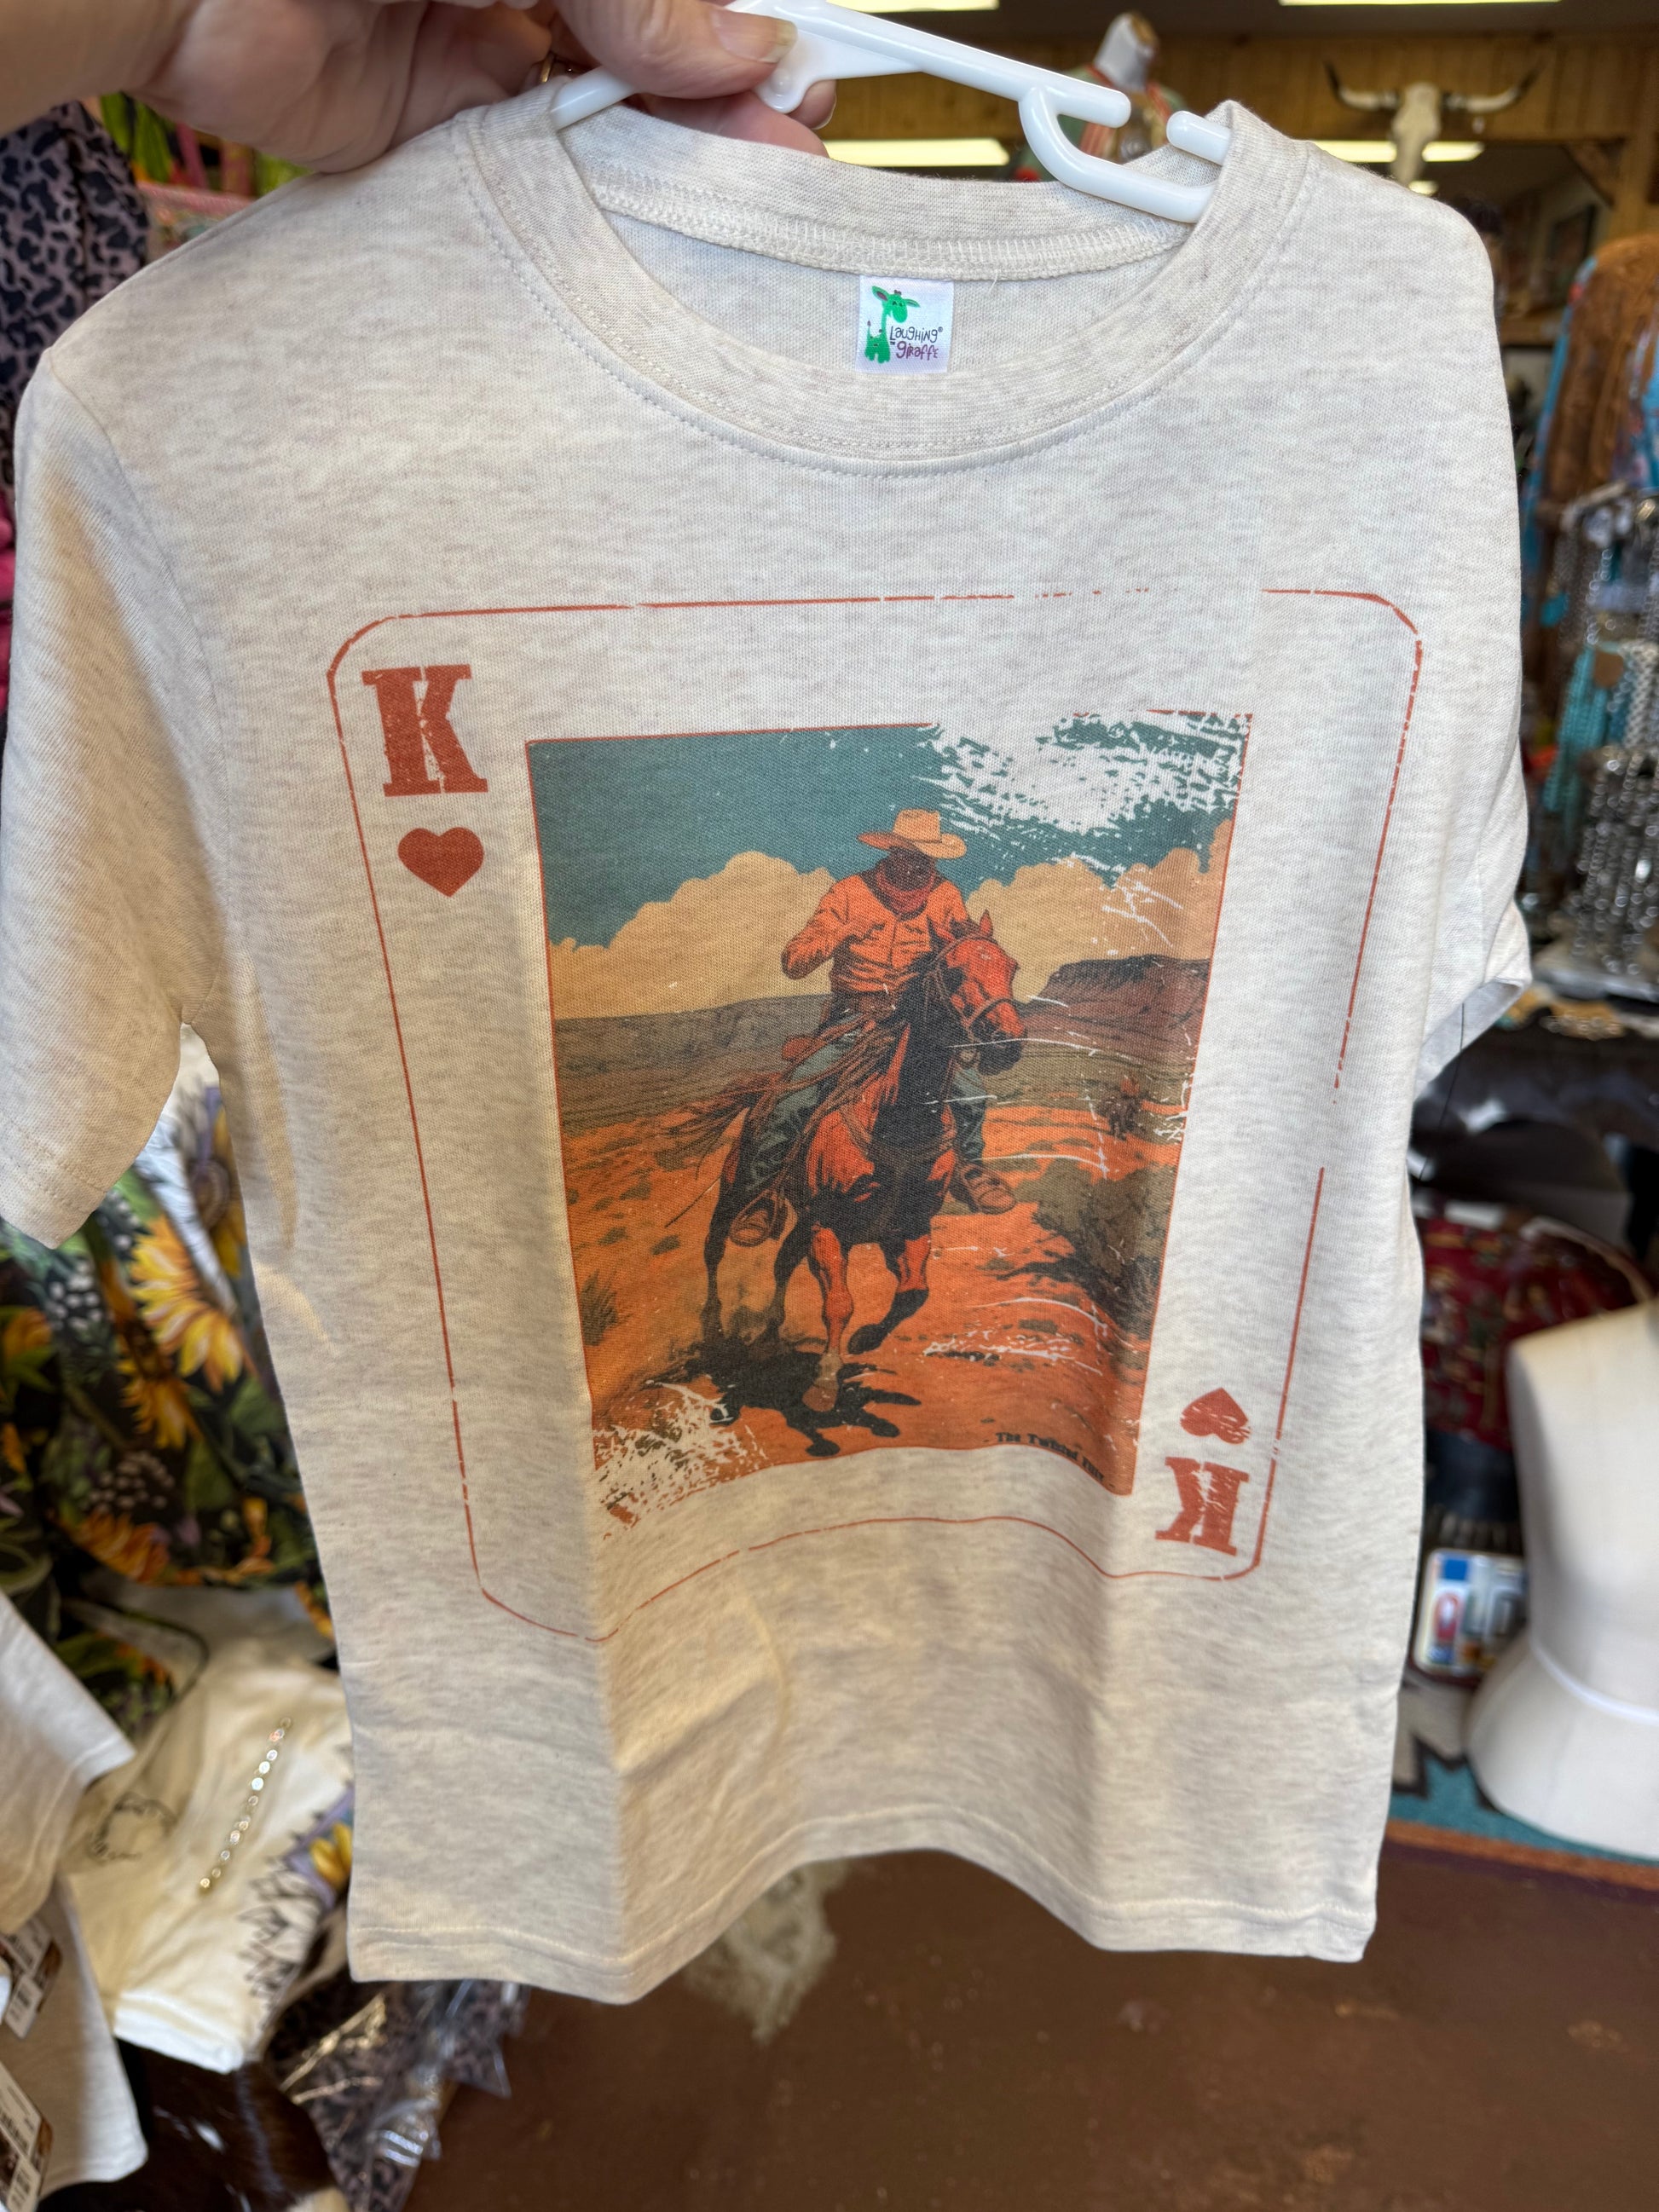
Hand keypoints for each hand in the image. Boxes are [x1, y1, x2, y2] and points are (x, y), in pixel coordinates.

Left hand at [0, 0, 830, 167]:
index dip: (731, 26)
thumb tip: (743, 44)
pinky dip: (582, 198)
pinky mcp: (414, 125)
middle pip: (637, 45)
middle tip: (785, 162)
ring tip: (740, 207)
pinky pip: (520, 168)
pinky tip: (647, 230)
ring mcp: (460, 38)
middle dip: (715, 102)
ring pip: (592, 112)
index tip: (795, 74)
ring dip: (666, 160)